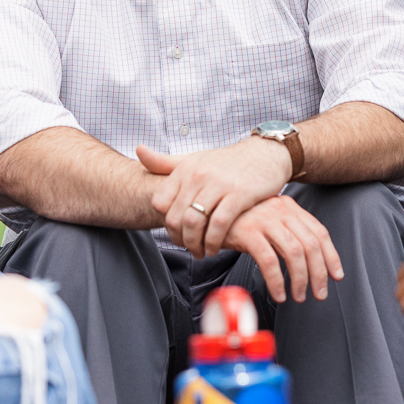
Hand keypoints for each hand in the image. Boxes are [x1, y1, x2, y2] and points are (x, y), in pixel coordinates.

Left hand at [140, 137, 296, 258]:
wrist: (264, 154)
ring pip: (195, 222)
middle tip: (188, 249)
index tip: (175, 234)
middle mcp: (198, 175)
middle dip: (179, 239)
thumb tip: (138, 151)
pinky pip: (219, 224)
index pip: (160, 202)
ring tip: (201, 252)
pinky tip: (215, 248)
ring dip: (195, 245)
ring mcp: (219, 185)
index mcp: (185, 168)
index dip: (164, 224)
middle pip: (175, 217)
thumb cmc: (227, 162)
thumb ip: (165, 162)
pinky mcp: (239, 195)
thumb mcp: (194, 159)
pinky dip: (213, 242)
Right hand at [220, 195, 341, 303]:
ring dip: (300, 279)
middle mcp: (280, 210)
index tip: (336, 276)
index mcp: (289, 207)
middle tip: (319, 293)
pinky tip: (278, 294)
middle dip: (319, 273)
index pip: (319, 232)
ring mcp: (264, 219)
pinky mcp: (247, 231)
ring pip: (294, 253)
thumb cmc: (239, 221)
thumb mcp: (268, 221)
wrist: (206, 212)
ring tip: (299, 296)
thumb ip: (288, 232)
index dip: (331, 256)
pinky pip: (269, 261)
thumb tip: (311, 260)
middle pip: (310, 244)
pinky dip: (277, 281)